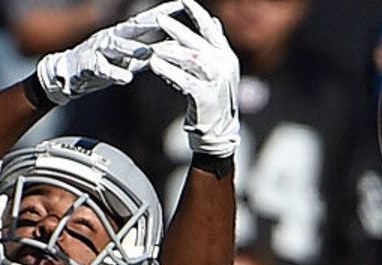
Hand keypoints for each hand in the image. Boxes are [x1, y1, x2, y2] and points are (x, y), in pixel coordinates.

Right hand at [35, 1, 179, 105]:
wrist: (69, 75)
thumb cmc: (103, 64)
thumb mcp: (128, 59)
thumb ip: (149, 54)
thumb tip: (173, 49)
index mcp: (124, 34)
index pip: (148, 20)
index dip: (165, 12)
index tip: (185, 5)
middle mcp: (113, 36)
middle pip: (135, 27)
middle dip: (152, 22)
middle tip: (169, 19)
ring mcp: (100, 49)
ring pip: (118, 46)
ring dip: (133, 49)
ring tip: (147, 53)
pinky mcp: (90, 65)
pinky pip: (103, 69)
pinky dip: (115, 73)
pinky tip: (126, 79)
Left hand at [149, 0, 239, 157]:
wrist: (218, 133)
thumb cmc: (214, 101)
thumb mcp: (220, 70)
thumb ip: (215, 46)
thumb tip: (214, 20)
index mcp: (227, 57)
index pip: (212, 30)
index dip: (197, 14)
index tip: (184, 0)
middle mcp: (225, 67)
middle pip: (198, 42)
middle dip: (177, 29)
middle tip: (158, 19)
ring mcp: (216, 82)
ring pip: (191, 59)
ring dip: (170, 50)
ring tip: (153, 46)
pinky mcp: (205, 97)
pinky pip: (183, 79)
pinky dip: (168, 70)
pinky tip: (154, 64)